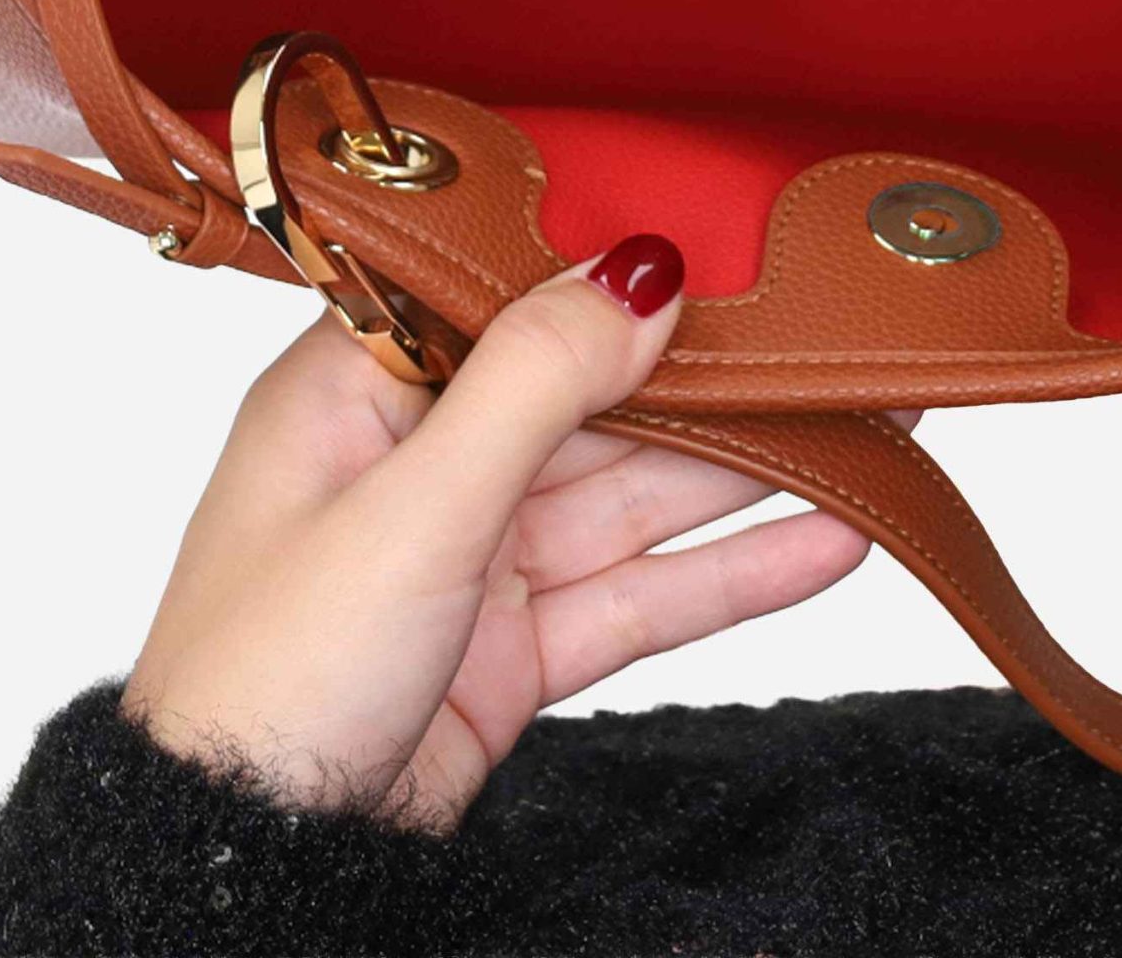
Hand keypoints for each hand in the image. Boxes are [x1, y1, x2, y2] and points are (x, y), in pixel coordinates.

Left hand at [122, 237, 872, 828]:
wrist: (247, 876)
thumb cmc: (268, 680)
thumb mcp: (411, 503)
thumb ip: (535, 380)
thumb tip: (640, 271)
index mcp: (359, 389)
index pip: (512, 299)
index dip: (621, 274)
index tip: (736, 244)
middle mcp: (420, 458)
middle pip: (595, 397)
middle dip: (716, 375)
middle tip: (837, 340)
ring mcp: (475, 554)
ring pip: (634, 492)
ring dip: (749, 468)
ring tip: (873, 423)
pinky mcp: (517, 647)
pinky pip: (644, 593)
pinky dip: (735, 571)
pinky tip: (830, 537)